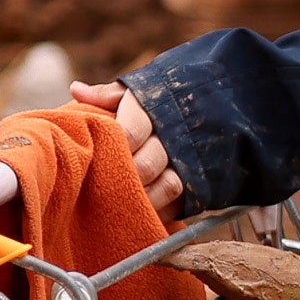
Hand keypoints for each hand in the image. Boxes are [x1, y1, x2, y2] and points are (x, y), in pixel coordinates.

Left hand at [77, 81, 188, 221]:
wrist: (222, 99)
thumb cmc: (164, 99)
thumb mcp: (139, 88)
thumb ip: (109, 94)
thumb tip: (77, 90)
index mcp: (154, 108)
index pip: (129, 134)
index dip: (111, 150)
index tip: (94, 160)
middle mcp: (175, 136)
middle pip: (145, 165)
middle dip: (123, 178)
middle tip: (100, 190)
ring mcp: (191, 161)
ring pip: (167, 187)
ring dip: (142, 198)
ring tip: (120, 204)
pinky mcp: (201, 183)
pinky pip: (180, 203)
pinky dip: (159, 210)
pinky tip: (141, 210)